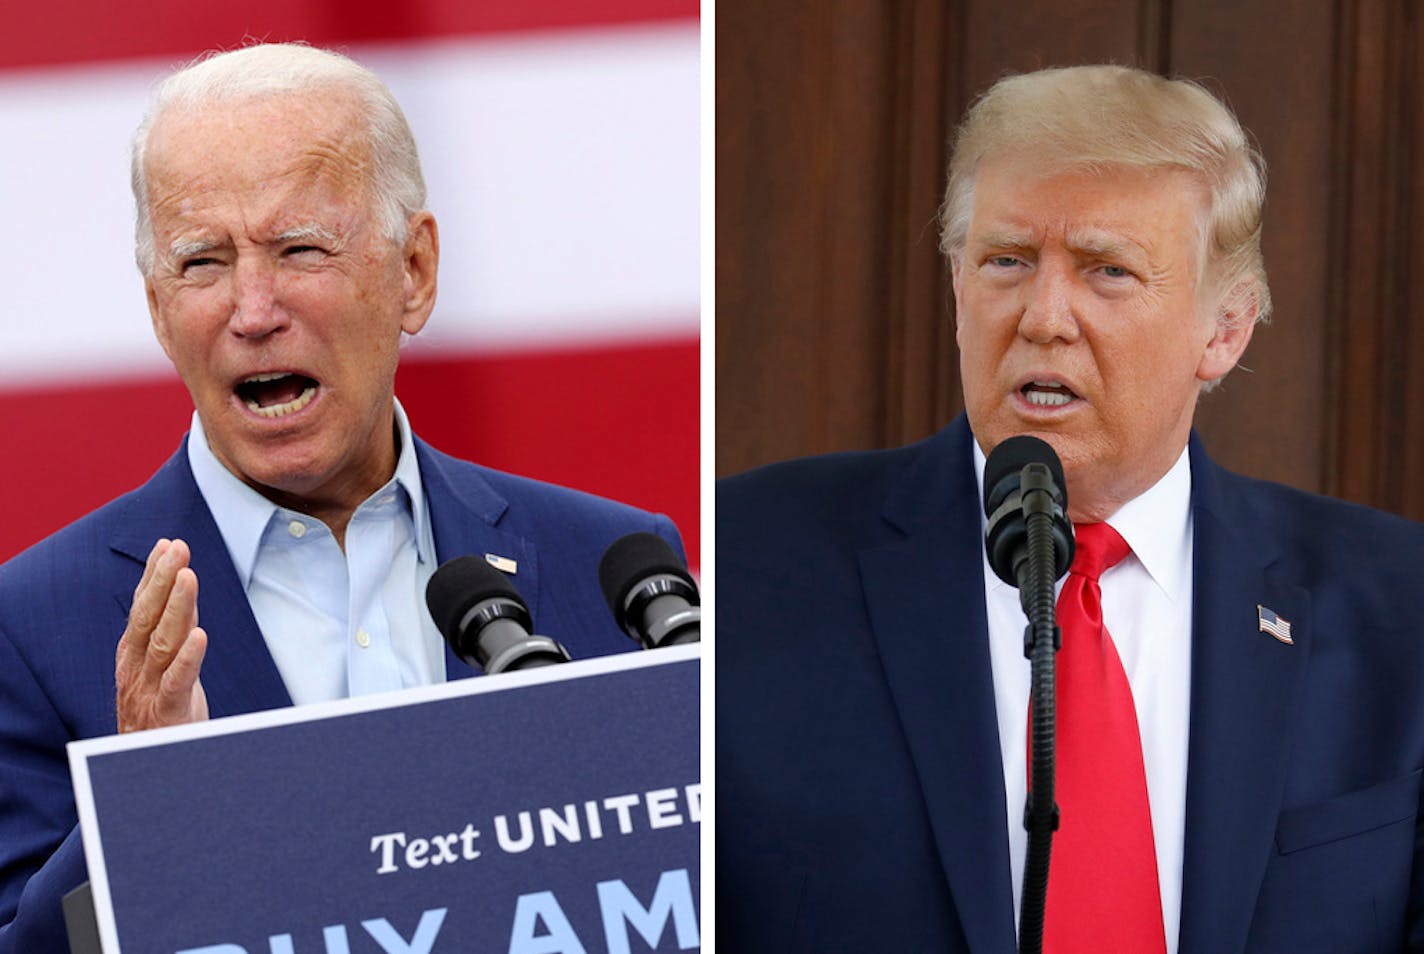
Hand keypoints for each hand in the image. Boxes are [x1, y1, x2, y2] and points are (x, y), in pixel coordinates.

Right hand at [115, 538, 208, 731]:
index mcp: (132, 655)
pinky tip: (200, 635)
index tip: (167, 544)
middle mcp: (135, 669)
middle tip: (177, 548)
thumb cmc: (160, 710)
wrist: (146, 768)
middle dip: (162, 581)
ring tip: (187, 576)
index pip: (143, 607)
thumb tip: (182, 584)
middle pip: (148, 618)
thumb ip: (174, 628)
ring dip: (175, 607)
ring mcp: (148, 691)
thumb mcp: (164, 664)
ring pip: (161, 643)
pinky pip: (176, 683)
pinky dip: (188, 659)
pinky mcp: (168, 714)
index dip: (153, 576)